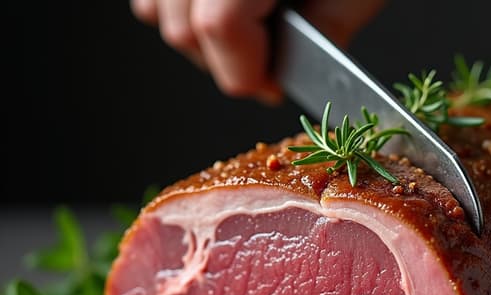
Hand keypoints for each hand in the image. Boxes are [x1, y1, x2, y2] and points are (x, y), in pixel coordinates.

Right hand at [130, 0, 384, 101]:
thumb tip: (288, 69)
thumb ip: (329, 24)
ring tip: (244, 33)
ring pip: (157, 8)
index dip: (247, 71)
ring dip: (198, 37)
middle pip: (182, 28)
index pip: (219, 26)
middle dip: (226, 63)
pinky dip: (177, 5)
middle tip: (263, 68)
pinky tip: (217, 4)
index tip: (271, 87)